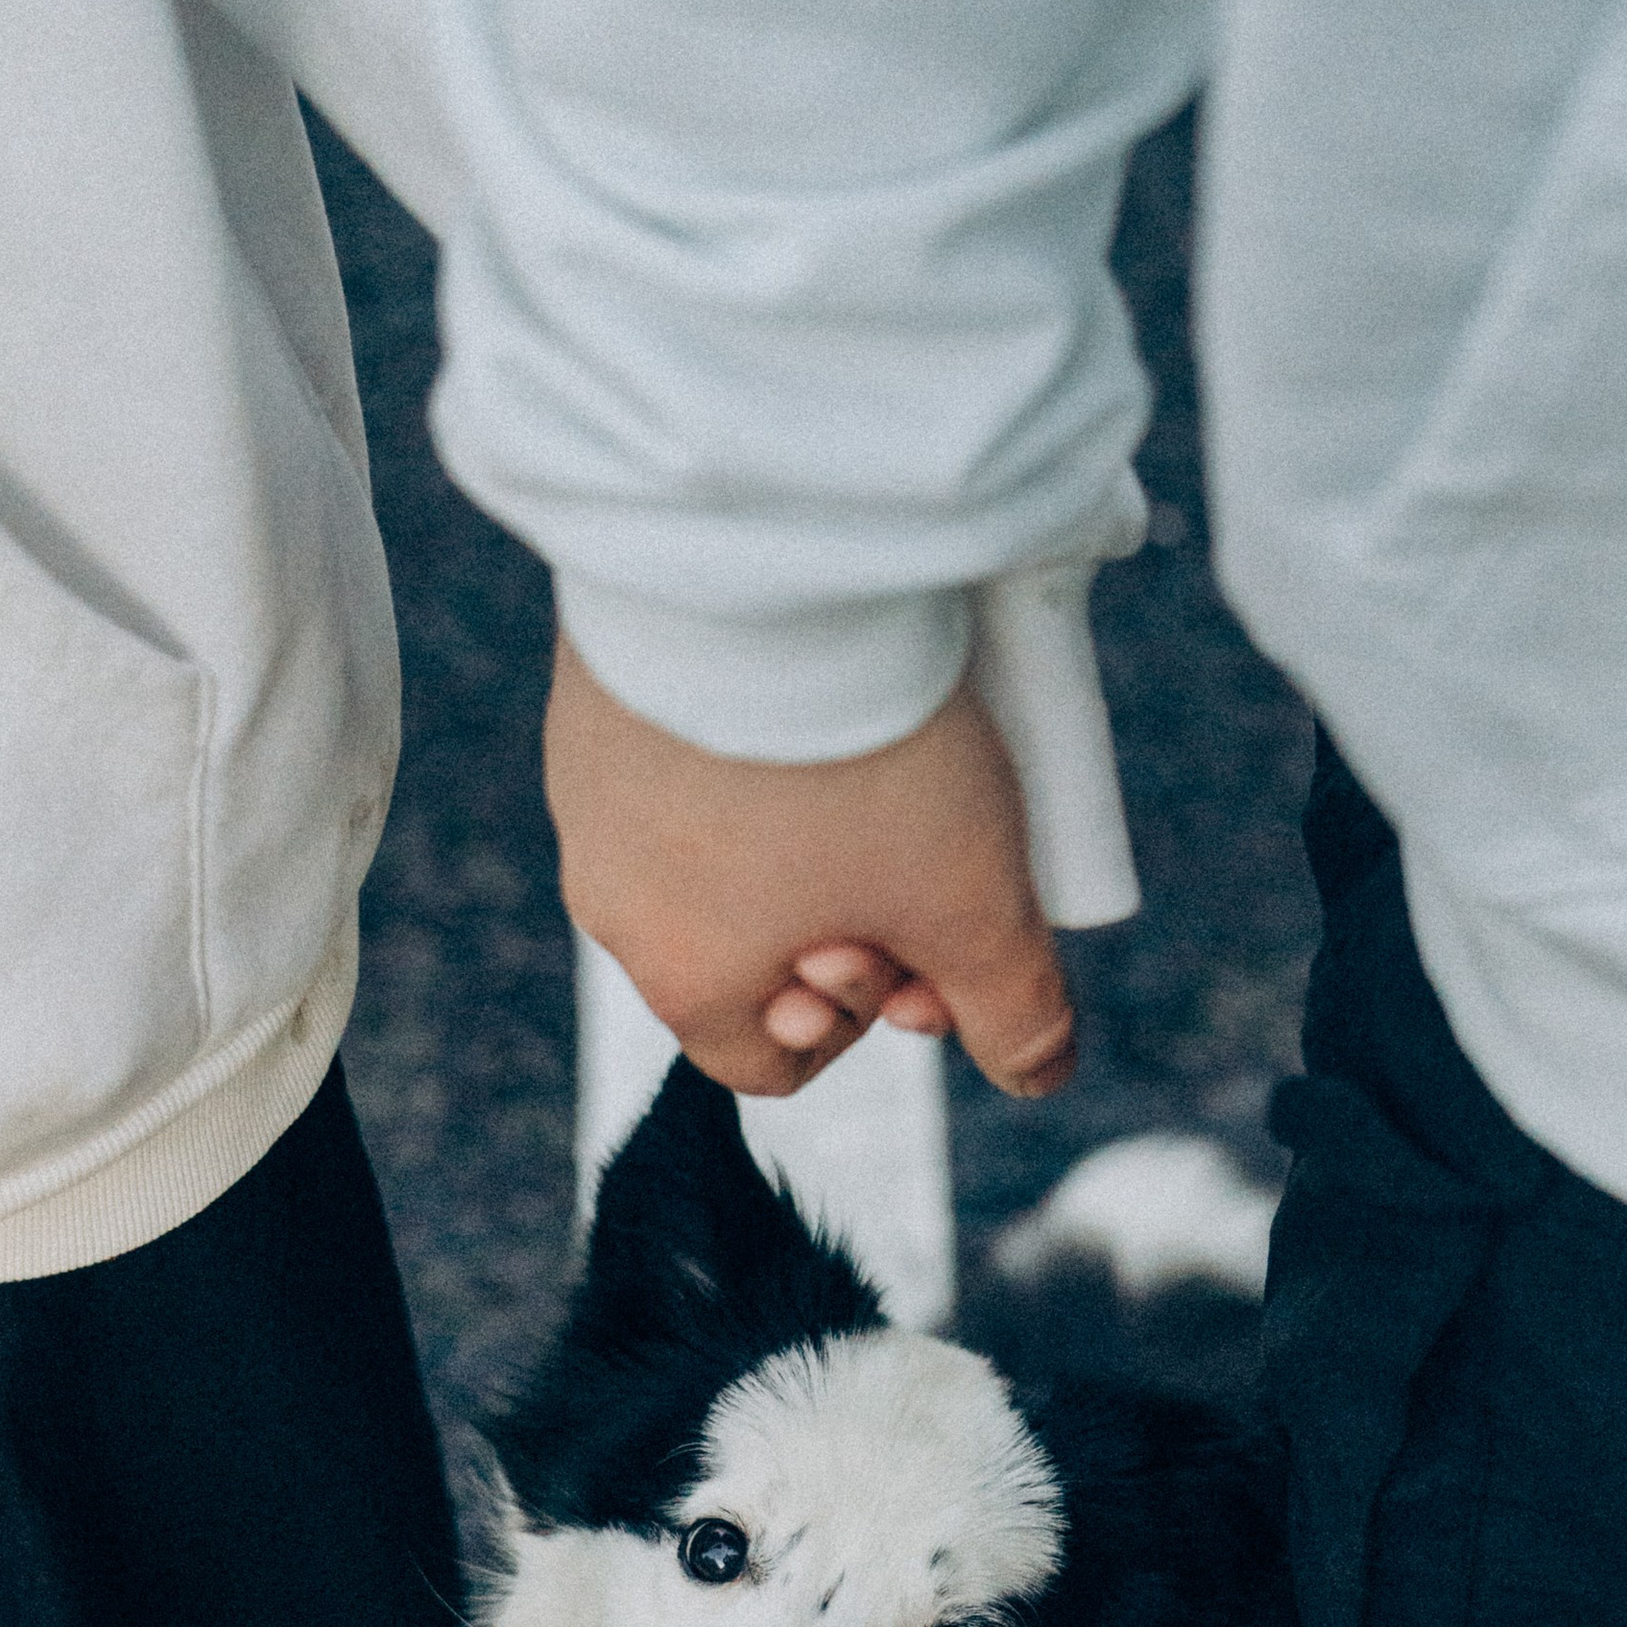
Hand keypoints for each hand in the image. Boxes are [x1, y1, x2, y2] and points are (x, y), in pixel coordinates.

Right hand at [543, 630, 1076, 1098]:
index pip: (767, 1064)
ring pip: (708, 853)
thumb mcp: (974, 904)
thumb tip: (1039, 1073)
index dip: (864, 1023)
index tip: (915, 943)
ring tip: (862, 757)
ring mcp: (588, 787)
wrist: (762, 553)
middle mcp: (607, 897)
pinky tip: (810, 688)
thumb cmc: (864, 755)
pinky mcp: (594, 687)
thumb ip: (1015, 1008)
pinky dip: (749, 746)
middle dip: (837, 926)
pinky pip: (676, 753)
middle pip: (741, 957)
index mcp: (683, 977)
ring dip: (796, 836)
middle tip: (901, 855)